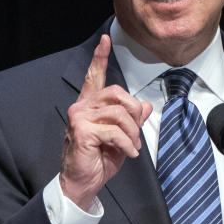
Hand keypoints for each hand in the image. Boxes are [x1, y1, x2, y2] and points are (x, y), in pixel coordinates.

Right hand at [60, 35, 152, 208]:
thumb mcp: (122, 138)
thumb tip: (144, 105)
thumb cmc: (98, 160)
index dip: (100, 57)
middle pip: (116, 93)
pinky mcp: (81, 131)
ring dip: (131, 132)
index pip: (94, 76)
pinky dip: (127, 144)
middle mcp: (82, 107)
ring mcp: (79, 118)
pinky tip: (128, 154)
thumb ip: (131, 120)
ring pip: (118, 113)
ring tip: (132, 146)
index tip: (105, 40)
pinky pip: (114, 131)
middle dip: (133, 112)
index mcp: (90, 105)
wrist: (83, 183)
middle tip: (136, 133)